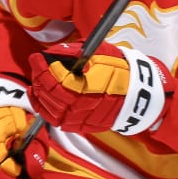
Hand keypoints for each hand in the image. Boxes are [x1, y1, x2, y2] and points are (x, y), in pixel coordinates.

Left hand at [30, 42, 171, 135]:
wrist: (140, 96)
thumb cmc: (123, 72)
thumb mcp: (102, 54)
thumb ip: (75, 52)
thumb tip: (54, 52)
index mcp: (86, 87)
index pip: (54, 78)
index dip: (42, 67)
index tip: (37, 57)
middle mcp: (81, 106)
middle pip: (49, 93)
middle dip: (39, 78)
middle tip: (37, 66)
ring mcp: (80, 118)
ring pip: (49, 109)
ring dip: (39, 94)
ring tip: (37, 81)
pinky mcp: (80, 125)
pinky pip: (55, 120)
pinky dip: (44, 109)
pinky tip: (40, 98)